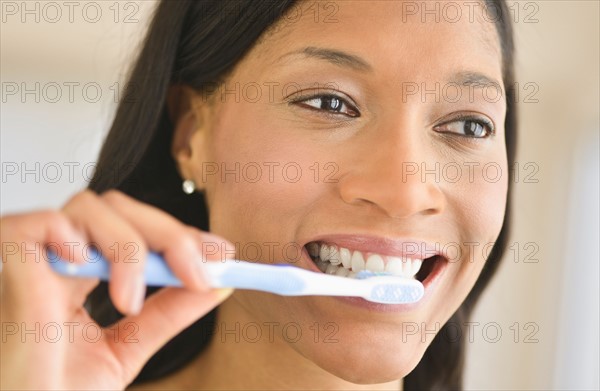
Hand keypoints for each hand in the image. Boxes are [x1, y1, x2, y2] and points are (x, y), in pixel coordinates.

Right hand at [1, 190, 233, 389]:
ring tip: (130, 301)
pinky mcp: (7, 274)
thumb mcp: (123, 352)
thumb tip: (219, 283)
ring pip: (88, 208)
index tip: (222, 255)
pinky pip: (34, 225)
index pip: (134, 230)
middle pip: (118, 209)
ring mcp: (29, 267)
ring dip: (128, 245)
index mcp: (79, 279)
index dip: (179, 236)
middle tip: (199, 274)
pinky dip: (65, 232)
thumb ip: (167, 316)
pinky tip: (83, 264)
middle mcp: (56, 265)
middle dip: (170, 234)